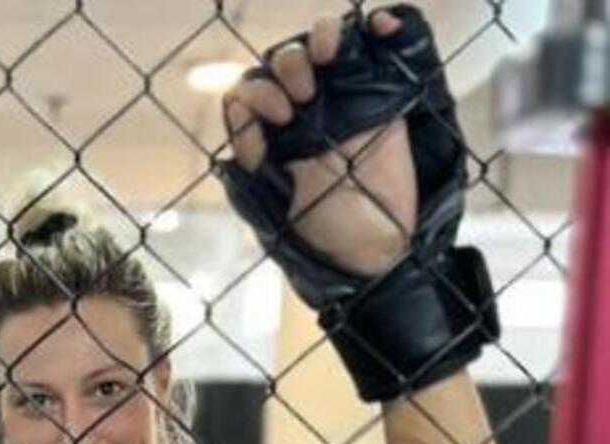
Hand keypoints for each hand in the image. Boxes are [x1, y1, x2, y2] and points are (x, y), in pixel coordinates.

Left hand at [222, 10, 416, 275]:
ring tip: (326, 59)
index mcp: (269, 134)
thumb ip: (252, 159)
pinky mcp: (380, 94)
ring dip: (319, 39)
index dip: (254, 94)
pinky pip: (373, 46)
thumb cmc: (320, 229)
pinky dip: (373, 26)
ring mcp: (340, 98)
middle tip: (300, 101)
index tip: (276, 118)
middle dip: (285, 68)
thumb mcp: (274, 200)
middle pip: (281, 61)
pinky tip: (375, 27)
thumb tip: (237, 111)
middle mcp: (300, 111)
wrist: (374, 244)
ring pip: (319, 43)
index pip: (247, 93)